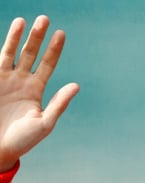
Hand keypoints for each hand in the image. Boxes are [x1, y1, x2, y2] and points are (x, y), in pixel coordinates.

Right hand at [0, 16, 76, 169]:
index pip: (48, 64)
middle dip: (37, 37)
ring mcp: (5, 79)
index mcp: (36, 90)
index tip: (61, 33)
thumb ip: (59, 103)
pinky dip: (3, 47)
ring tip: (24, 20)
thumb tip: (76, 85)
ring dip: (18, 36)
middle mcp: (21, 81)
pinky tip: (8, 34)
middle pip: (31, 53)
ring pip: (12, 52)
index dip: (54, 49)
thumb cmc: (23, 140)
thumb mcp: (45, 123)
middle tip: (44, 18)